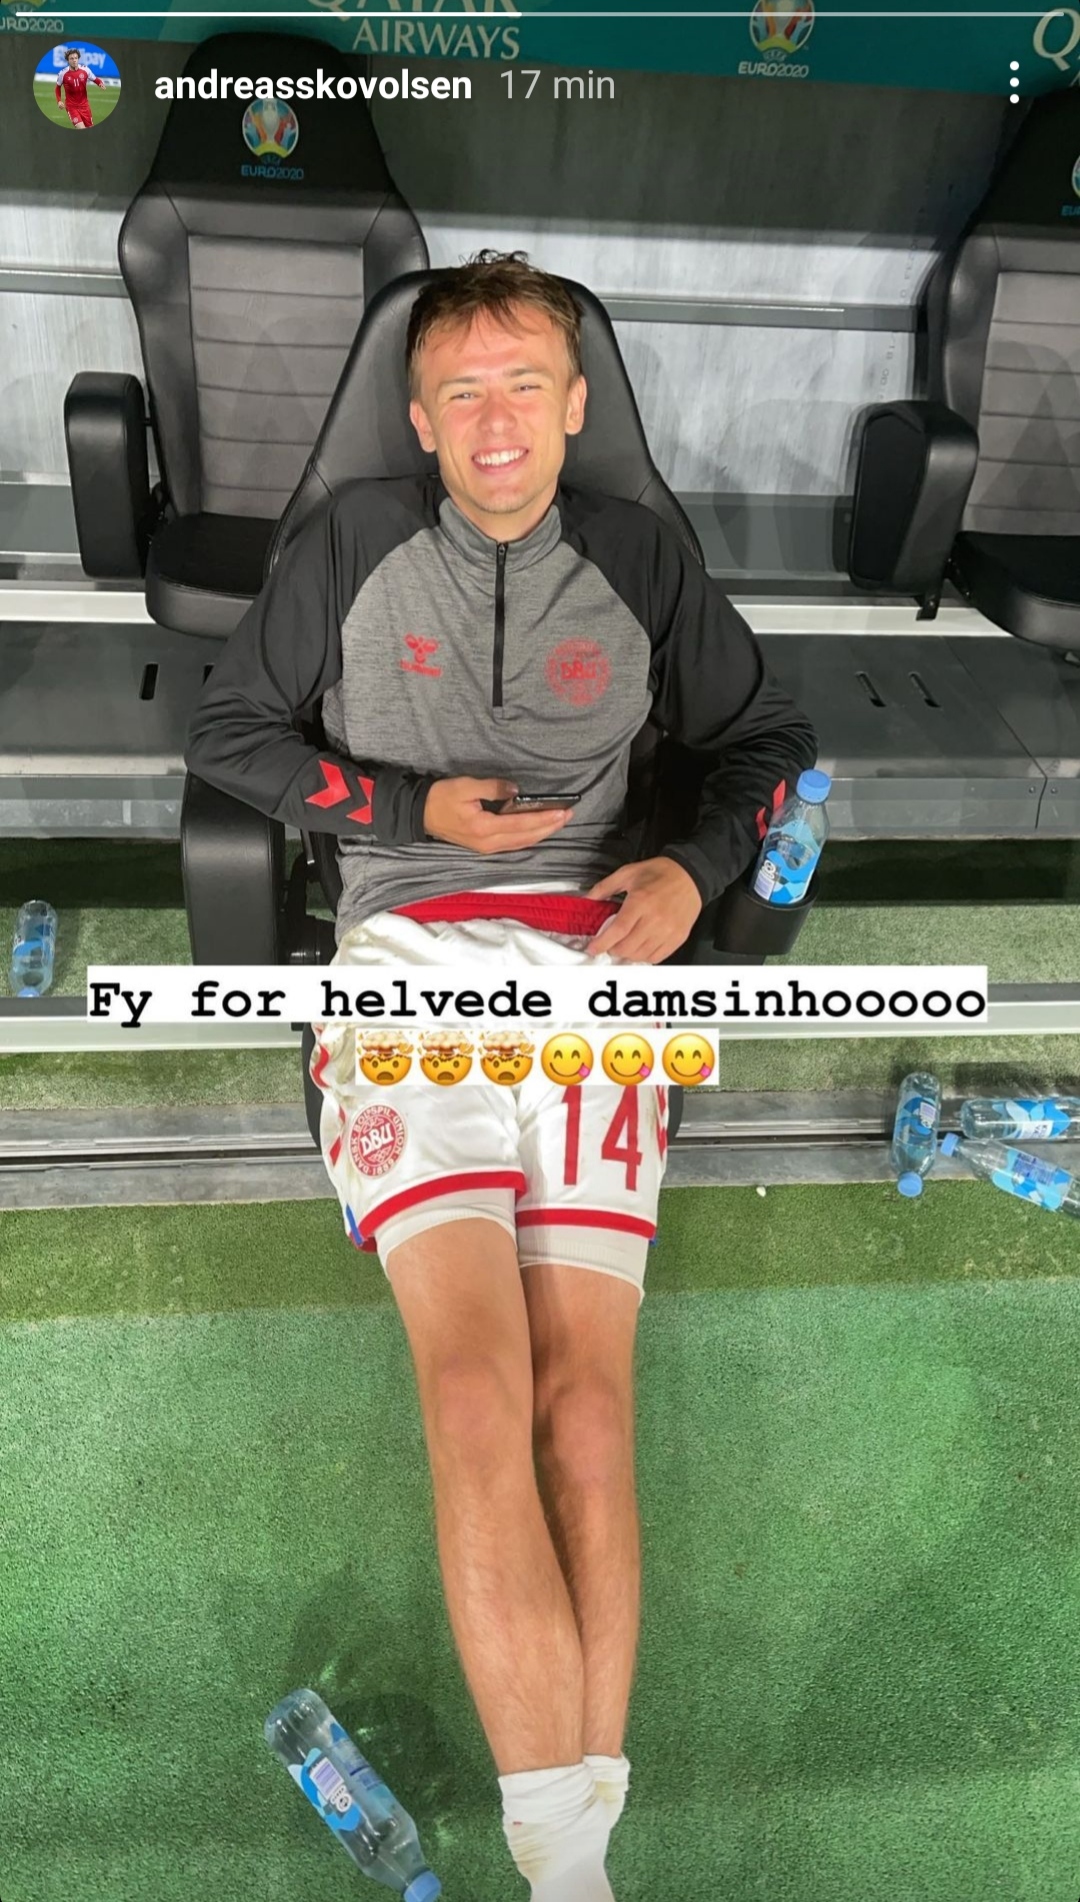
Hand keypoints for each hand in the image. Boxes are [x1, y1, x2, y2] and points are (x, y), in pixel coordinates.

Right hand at [423, 776, 574, 853]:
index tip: (562, 811)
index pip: (521, 824)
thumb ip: (492, 787)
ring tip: (559, 822)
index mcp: (484, 828)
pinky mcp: (485, 847)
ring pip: (522, 843)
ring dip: (542, 833)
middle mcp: (488, 843)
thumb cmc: (441, 798)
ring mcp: (487, 848)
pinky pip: (513, 844)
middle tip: (569, 816)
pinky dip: (529, 837)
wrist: (420, 814)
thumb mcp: (465, 786)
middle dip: (549, 827)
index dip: (544, 818)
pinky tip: (539, 830)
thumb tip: (516, 790)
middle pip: (526, 837)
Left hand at [585, 857, 702, 962]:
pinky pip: (657, 957)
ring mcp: (668, 930)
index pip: (618, 931)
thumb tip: (588, 899)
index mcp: (641, 901)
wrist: (691, 875)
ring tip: (624, 945)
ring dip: (627, 954)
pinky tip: (640, 948)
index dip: (602, 943)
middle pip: (627, 947)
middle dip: (612, 949)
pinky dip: (644, 956)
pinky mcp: (678, 937)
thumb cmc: (661, 873)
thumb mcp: (628, 873)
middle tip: (609, 943)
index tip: (593, 948)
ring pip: (641, 955)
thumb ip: (605, 887)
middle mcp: (655, 919)